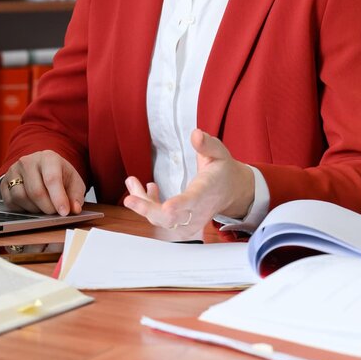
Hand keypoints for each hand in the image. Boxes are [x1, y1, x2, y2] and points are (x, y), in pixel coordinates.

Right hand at [1, 151, 85, 215]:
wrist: (41, 169)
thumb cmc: (59, 175)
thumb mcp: (73, 182)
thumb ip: (76, 196)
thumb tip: (74, 209)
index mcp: (48, 157)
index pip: (52, 179)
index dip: (58, 198)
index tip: (64, 212)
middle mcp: (28, 161)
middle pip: (36, 191)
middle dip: (47, 207)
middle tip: (54, 212)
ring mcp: (13, 171)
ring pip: (21, 197)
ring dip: (34, 209)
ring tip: (43, 208)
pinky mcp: (4, 182)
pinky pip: (10, 202)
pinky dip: (22, 209)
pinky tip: (31, 206)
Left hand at [122, 130, 253, 239]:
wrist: (231, 191)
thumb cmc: (222, 171)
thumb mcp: (219, 153)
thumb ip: (207, 144)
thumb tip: (196, 134)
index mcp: (207, 191)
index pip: (194, 200)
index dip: (180, 205)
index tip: (166, 207)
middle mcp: (198, 210)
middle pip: (172, 219)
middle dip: (148, 210)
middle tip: (129, 199)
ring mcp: (190, 221)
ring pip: (162, 220)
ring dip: (143, 205)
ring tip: (132, 182)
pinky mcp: (182, 225)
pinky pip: (161, 220)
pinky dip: (148, 208)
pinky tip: (146, 189)